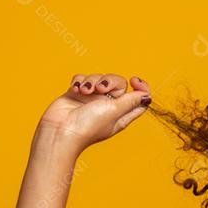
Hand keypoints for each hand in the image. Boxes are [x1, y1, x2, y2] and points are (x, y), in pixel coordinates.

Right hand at [37, 73, 151, 152]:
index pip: (138, 98)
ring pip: (98, 78)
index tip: (134, 80)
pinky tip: (75, 90)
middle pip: (118, 83)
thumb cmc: (88, 126)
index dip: (140, 87)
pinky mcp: (77, 94)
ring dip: (91, 81)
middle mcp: (108, 106)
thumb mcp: (115, 111)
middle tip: (100, 89)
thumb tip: (147, 96)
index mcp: (121, 113)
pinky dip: (80, 81)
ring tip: (85, 92)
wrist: (60, 130)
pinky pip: (82, 79)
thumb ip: (131, 101)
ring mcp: (92, 100)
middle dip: (109, 80)